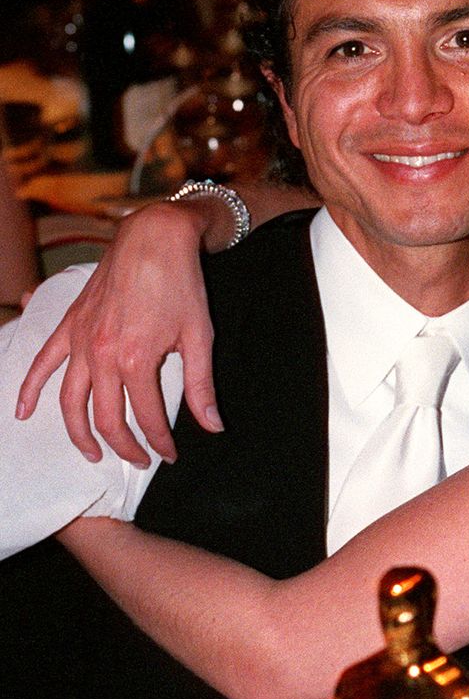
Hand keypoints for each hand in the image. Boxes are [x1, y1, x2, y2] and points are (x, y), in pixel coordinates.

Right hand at [15, 201, 221, 463]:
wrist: (156, 238)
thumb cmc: (182, 284)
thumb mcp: (201, 336)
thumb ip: (201, 386)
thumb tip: (213, 426)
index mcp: (136, 360)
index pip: (147, 417)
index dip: (160, 441)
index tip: (171, 454)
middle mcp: (101, 355)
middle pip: (106, 418)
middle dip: (124, 446)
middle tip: (140, 460)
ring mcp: (80, 340)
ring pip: (70, 401)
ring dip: (78, 433)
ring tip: (93, 453)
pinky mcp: (70, 324)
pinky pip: (43, 362)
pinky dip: (30, 389)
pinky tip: (24, 413)